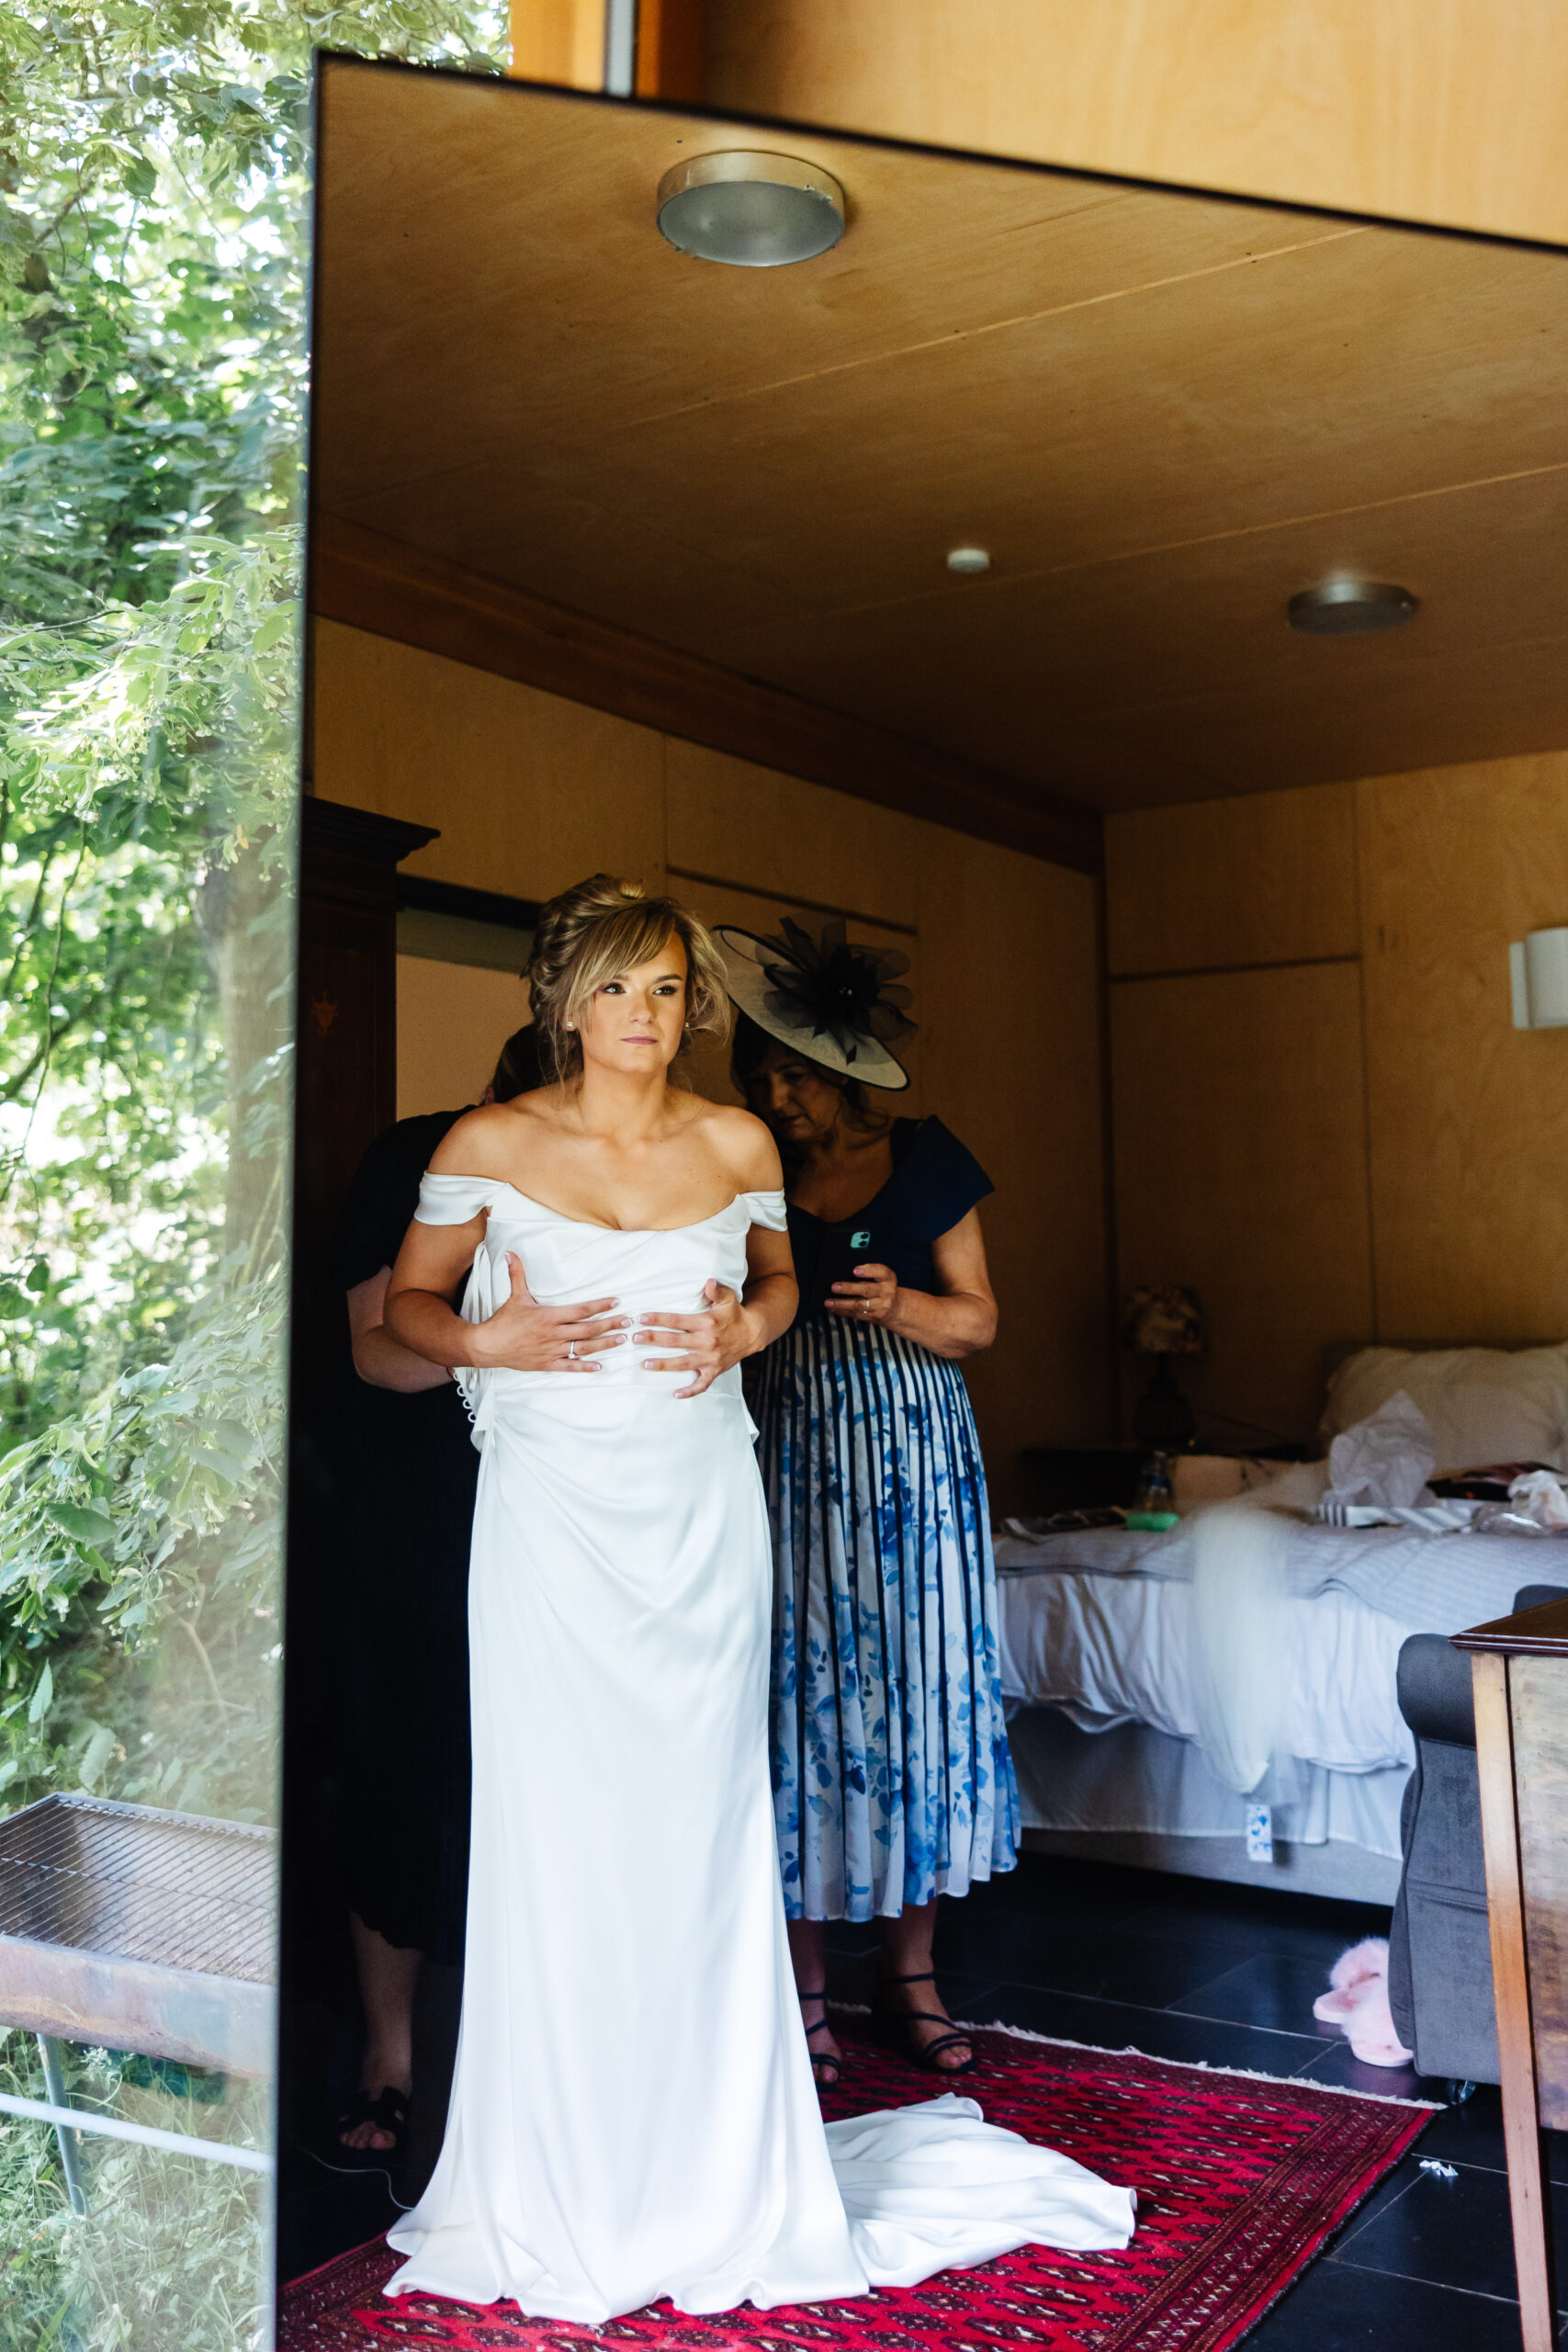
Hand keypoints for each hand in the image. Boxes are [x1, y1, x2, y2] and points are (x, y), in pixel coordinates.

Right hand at [469, 1254, 629, 1372]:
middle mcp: (554, 1334)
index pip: (581, 1310)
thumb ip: (517, 1274)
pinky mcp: (547, 1364)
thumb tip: (512, 1253)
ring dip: (604, 1344)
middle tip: (627, 1321)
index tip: (616, 1302)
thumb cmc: (503, 1322)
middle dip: (610, 1325)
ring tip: (621, 1340)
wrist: (488, 1346)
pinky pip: (569, 1366)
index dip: (599, 1306)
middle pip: (588, 1329)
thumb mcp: (514, 1297)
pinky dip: (585, 1367)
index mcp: (549, 1316)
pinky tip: (599, 1366)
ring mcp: (552, 1350)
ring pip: (583, 1348)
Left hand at [634, 1280, 754, 1398]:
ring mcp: (710, 1359)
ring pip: (683, 1364)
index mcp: (706, 1323)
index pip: (677, 1321)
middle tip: (635, 1339)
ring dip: (663, 1364)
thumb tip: (707, 1282)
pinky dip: (690, 1391)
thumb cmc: (735, 1314)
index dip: (658, 1319)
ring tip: (645, 1364)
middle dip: (653, 1340)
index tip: (641, 1318)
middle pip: (675, 1342)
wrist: (753, 1333)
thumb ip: (716, 1290)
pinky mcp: (714, 1371)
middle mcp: (707, 1342)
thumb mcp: (728, 1298)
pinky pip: (702, 1384)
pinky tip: (676, 1394)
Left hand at [826, 1261, 897, 1326]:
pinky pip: (857, 1314)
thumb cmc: (882, 1287)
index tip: (854, 1270)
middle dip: (849, 1288)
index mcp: (888, 1277)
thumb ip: (869, 1271)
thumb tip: (844, 1270)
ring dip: (841, 1303)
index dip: (867, 1271)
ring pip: (859, 1305)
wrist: (896, 1308)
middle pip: (866, 1289)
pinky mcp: (875, 1316)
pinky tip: (833, 1308)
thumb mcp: (882, 1276)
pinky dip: (843, 1311)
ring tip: (828, 1302)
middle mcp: (887, 1291)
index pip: (880, 1271)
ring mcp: (881, 1306)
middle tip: (834, 1287)